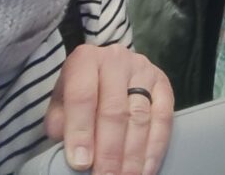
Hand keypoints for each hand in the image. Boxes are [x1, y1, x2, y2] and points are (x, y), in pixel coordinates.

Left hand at [46, 44, 173, 174]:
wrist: (107, 69)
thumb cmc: (81, 90)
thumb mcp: (61, 101)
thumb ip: (61, 123)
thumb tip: (76, 152)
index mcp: (85, 60)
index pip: (83, 96)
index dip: (81, 132)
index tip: (81, 163)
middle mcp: (117, 60)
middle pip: (115, 110)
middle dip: (109, 151)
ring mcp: (144, 70)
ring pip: (140, 116)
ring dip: (133, 155)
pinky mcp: (163, 84)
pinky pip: (163, 118)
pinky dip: (155, 148)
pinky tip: (146, 169)